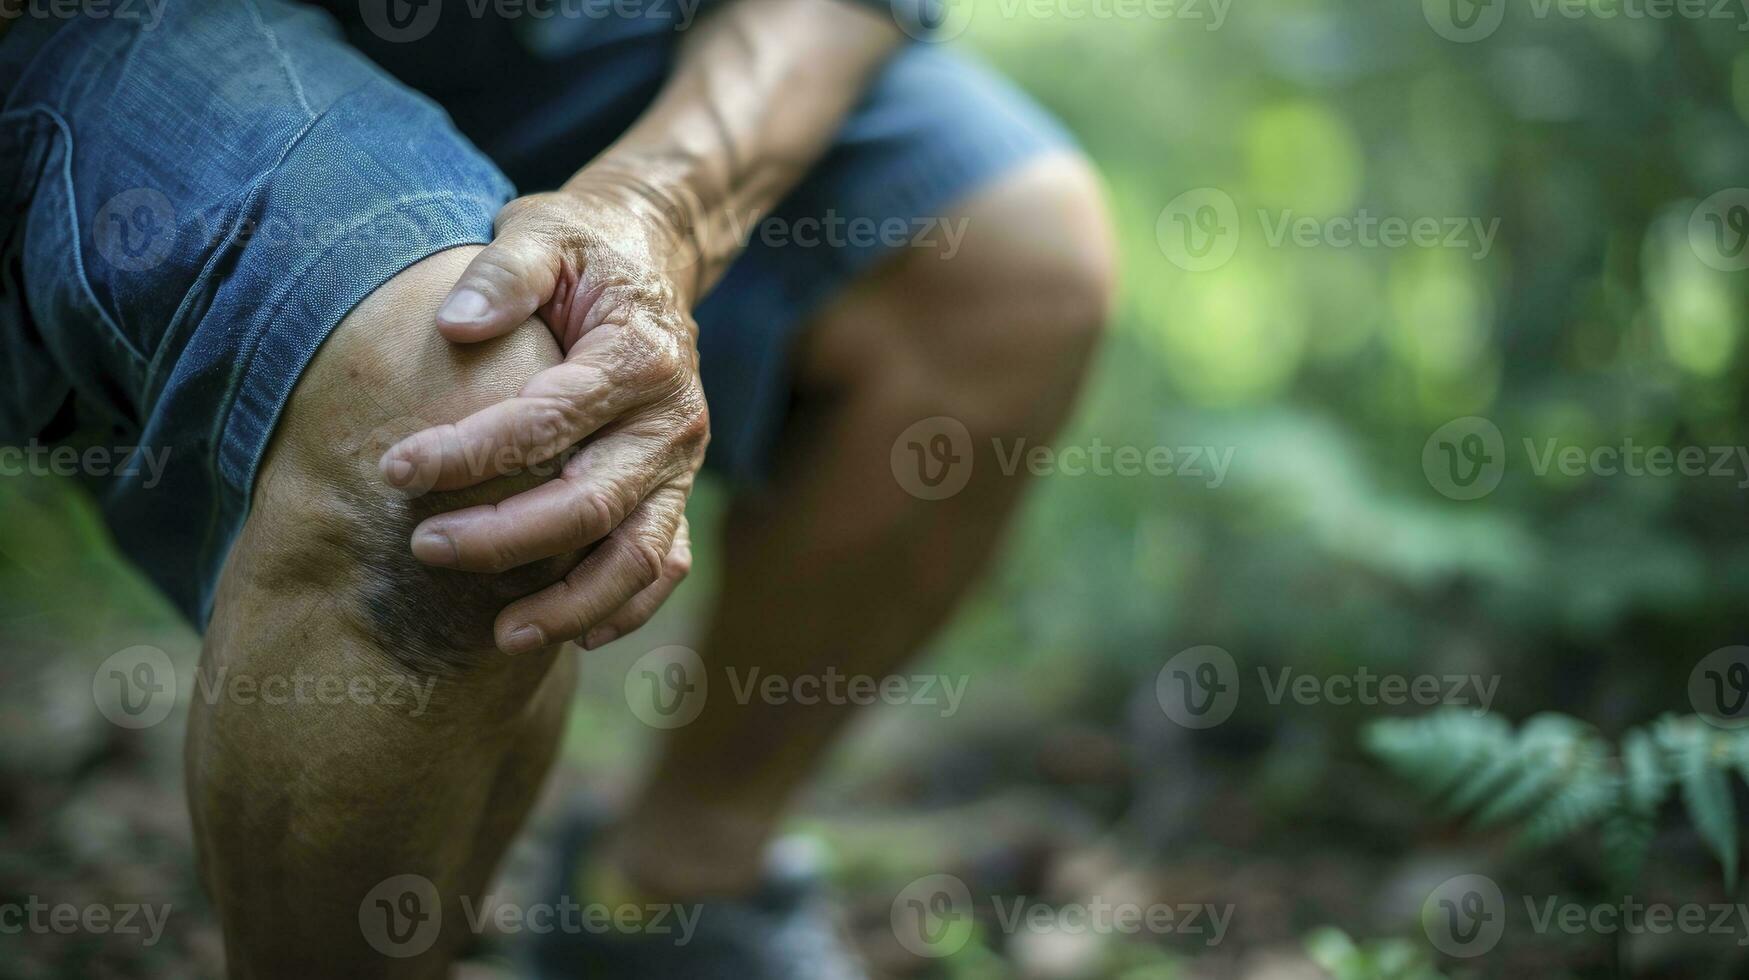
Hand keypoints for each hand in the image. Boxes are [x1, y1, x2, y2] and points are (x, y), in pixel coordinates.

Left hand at [378, 184, 708, 654]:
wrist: (655, 254)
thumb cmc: (584, 248)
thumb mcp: (543, 233)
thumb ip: (503, 274)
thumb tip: (455, 327)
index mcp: (638, 358)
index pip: (549, 421)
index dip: (472, 452)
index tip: (395, 468)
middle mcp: (672, 420)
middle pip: (592, 503)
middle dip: (506, 539)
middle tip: (423, 548)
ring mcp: (681, 464)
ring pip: (638, 555)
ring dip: (572, 604)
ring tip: (501, 635)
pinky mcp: (677, 490)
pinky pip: (663, 564)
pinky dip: (623, 607)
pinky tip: (571, 636)